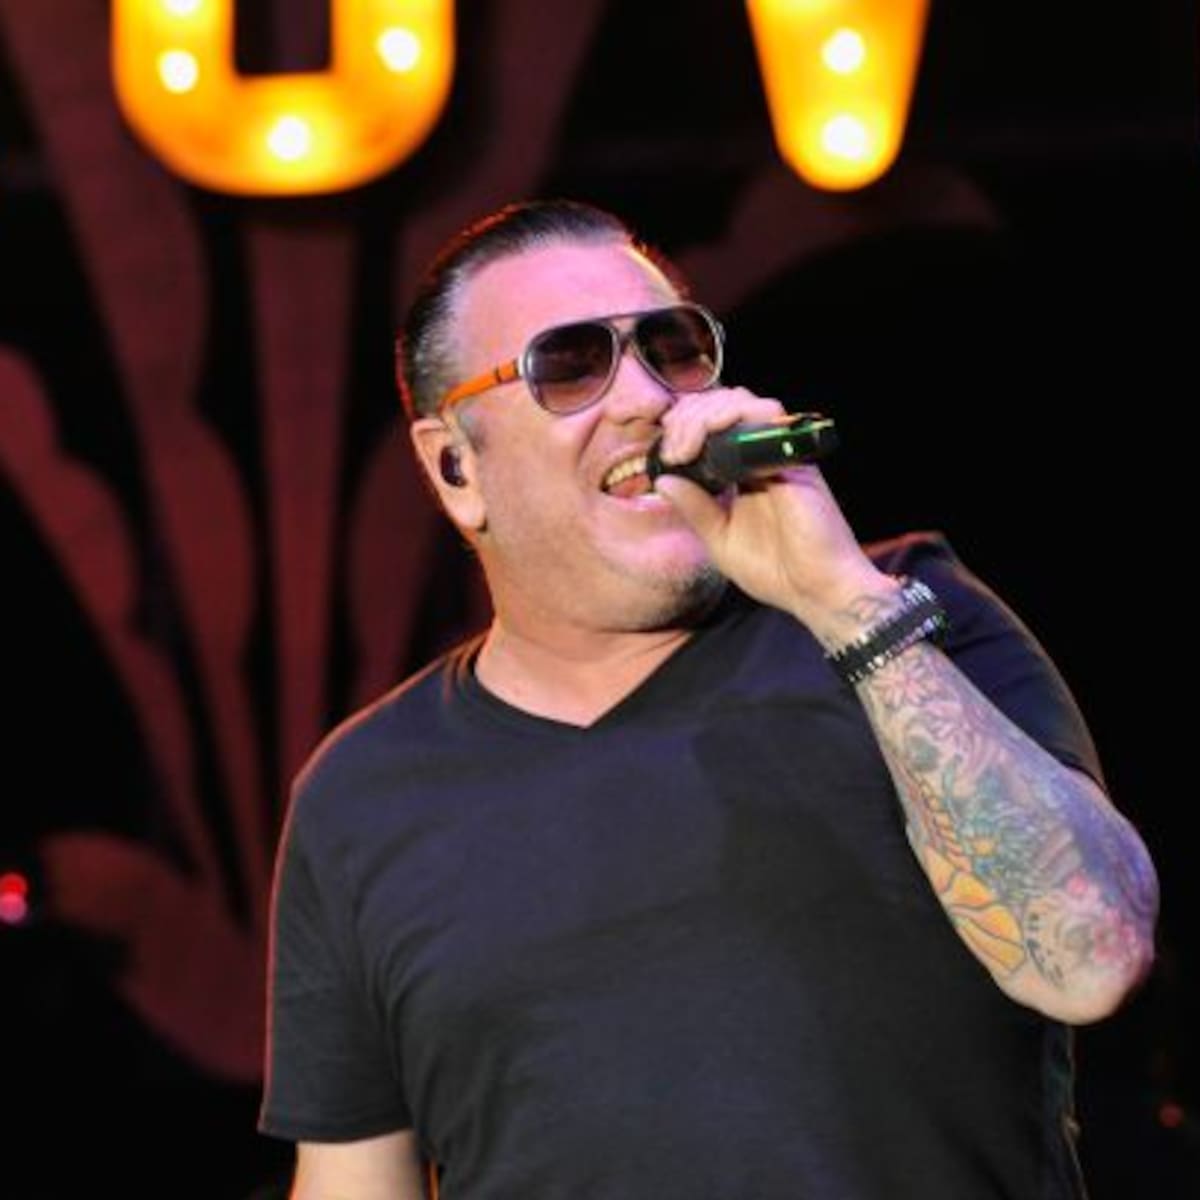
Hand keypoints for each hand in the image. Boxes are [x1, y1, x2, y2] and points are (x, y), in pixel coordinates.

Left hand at [653, 388, 898, 642]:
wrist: (815, 590)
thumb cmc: (774, 570)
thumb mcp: (719, 541)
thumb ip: (694, 509)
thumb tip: (663, 480)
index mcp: (742, 472)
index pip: (711, 426)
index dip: (684, 426)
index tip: (666, 453)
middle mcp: (760, 456)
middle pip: (721, 404)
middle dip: (688, 417)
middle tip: (674, 450)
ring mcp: (778, 453)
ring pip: (740, 402)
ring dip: (704, 416)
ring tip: (685, 448)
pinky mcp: (794, 456)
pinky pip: (766, 416)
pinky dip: (733, 418)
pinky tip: (710, 443)